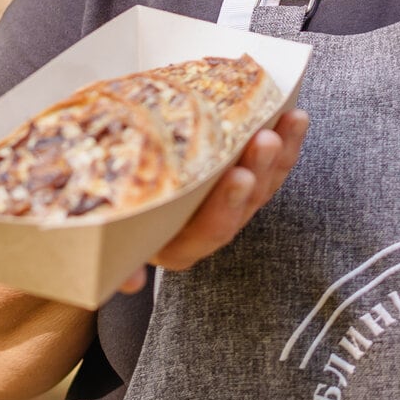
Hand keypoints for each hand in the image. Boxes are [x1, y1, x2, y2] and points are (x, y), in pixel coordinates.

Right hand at [112, 108, 309, 295]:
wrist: (111, 193)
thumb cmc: (104, 211)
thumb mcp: (104, 231)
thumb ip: (113, 255)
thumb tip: (131, 283)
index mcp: (177, 247)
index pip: (208, 231)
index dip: (226, 205)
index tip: (238, 176)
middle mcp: (208, 232)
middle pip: (243, 205)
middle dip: (259, 170)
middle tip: (266, 138)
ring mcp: (230, 208)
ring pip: (264, 185)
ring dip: (280, 153)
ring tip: (290, 120)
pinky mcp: (243, 187)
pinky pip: (272, 168)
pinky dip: (286, 143)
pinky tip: (295, 116)